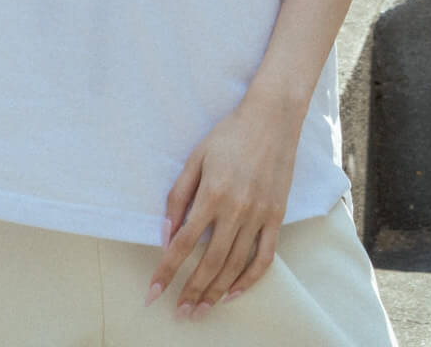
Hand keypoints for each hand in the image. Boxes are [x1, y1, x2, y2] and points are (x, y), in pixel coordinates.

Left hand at [147, 92, 302, 316]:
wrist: (271, 118)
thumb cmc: (229, 135)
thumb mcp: (196, 157)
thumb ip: (178, 196)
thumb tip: (166, 233)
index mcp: (213, 193)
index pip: (184, 243)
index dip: (167, 270)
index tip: (154, 292)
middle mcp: (236, 209)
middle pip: (210, 262)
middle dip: (191, 291)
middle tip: (178, 313)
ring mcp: (259, 215)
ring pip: (235, 265)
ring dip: (216, 292)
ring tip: (201, 309)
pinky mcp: (276, 217)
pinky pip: (264, 257)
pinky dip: (249, 280)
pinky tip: (234, 293)